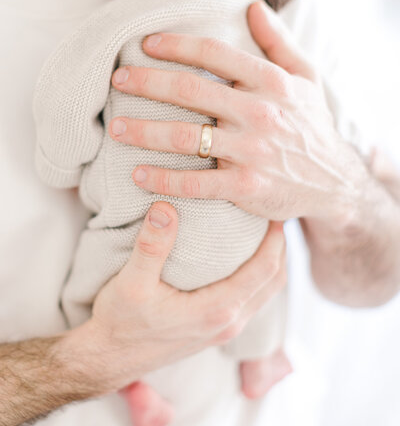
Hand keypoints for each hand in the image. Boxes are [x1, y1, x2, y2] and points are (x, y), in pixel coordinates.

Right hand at [65, 201, 285, 392]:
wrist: (108, 360)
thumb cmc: (119, 323)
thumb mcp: (132, 282)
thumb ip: (151, 245)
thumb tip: (165, 206)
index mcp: (217, 310)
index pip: (264, 269)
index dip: (275, 239)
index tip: (275, 211)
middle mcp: (228, 322)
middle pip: (274, 281)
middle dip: (281, 249)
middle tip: (275, 216)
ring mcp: (223, 329)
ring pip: (265, 293)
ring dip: (272, 264)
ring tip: (265, 234)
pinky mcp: (214, 330)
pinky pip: (251, 300)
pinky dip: (258, 277)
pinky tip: (243, 259)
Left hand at [109, 1, 356, 220]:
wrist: (334, 182)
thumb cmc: (312, 125)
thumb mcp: (306, 77)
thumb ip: (278, 41)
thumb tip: (252, 7)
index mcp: (271, 82)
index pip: (214, 53)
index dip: (176, 45)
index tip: (146, 44)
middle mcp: (259, 113)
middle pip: (189, 90)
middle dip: (146, 81)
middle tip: (117, 79)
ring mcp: (251, 152)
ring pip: (184, 137)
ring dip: (142, 131)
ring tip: (116, 127)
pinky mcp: (245, 188)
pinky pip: (194, 183)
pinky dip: (162, 179)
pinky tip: (138, 174)